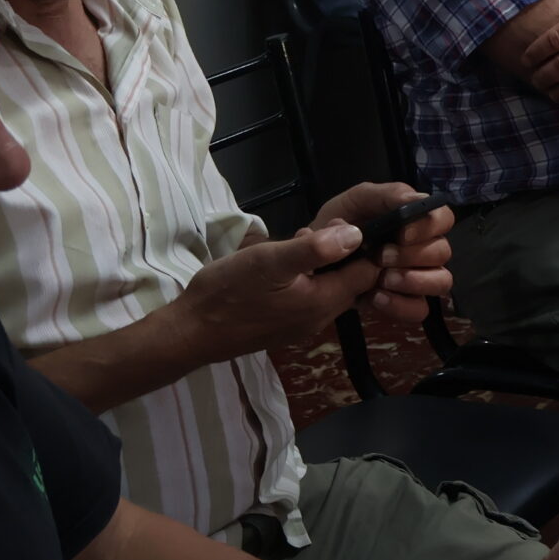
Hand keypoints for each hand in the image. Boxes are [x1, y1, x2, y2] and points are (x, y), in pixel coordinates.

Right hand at [170, 223, 378, 360]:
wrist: (189, 332)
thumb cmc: (229, 292)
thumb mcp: (270, 261)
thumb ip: (315, 249)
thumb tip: (356, 234)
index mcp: (324, 302)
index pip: (368, 272)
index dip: (359, 245)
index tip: (334, 227)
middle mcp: (320, 319)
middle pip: (350, 281)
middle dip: (338, 254)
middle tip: (308, 235)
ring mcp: (302, 326)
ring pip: (328, 289)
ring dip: (318, 266)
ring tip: (291, 247)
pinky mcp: (284, 328)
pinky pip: (309, 299)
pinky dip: (304, 280)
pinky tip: (280, 269)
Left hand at [317, 183, 456, 323]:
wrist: (310, 264)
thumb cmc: (335, 227)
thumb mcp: (352, 203)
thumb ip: (382, 196)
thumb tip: (415, 199)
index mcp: (413, 220)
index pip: (443, 218)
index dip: (429, 226)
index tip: (402, 234)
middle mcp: (422, 248)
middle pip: (442, 251)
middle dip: (413, 256)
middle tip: (380, 258)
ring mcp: (416, 276)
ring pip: (441, 281)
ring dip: (414, 281)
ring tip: (381, 281)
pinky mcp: (403, 302)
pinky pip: (420, 309)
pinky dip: (401, 306)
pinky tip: (376, 299)